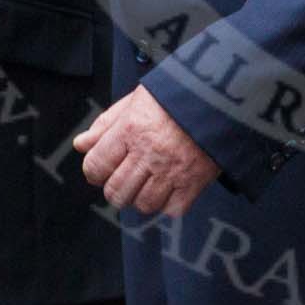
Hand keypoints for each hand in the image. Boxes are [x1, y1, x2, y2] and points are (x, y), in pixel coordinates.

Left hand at [74, 86, 220, 215]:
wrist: (222, 95)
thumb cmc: (176, 94)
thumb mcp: (136, 100)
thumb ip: (106, 124)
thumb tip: (81, 145)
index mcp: (130, 129)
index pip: (96, 165)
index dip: (94, 172)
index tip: (102, 170)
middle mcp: (148, 152)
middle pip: (116, 191)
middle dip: (115, 189)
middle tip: (125, 179)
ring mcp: (172, 170)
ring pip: (142, 204)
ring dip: (141, 198)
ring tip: (148, 184)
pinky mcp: (194, 181)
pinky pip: (171, 209)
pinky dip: (168, 204)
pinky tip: (170, 188)